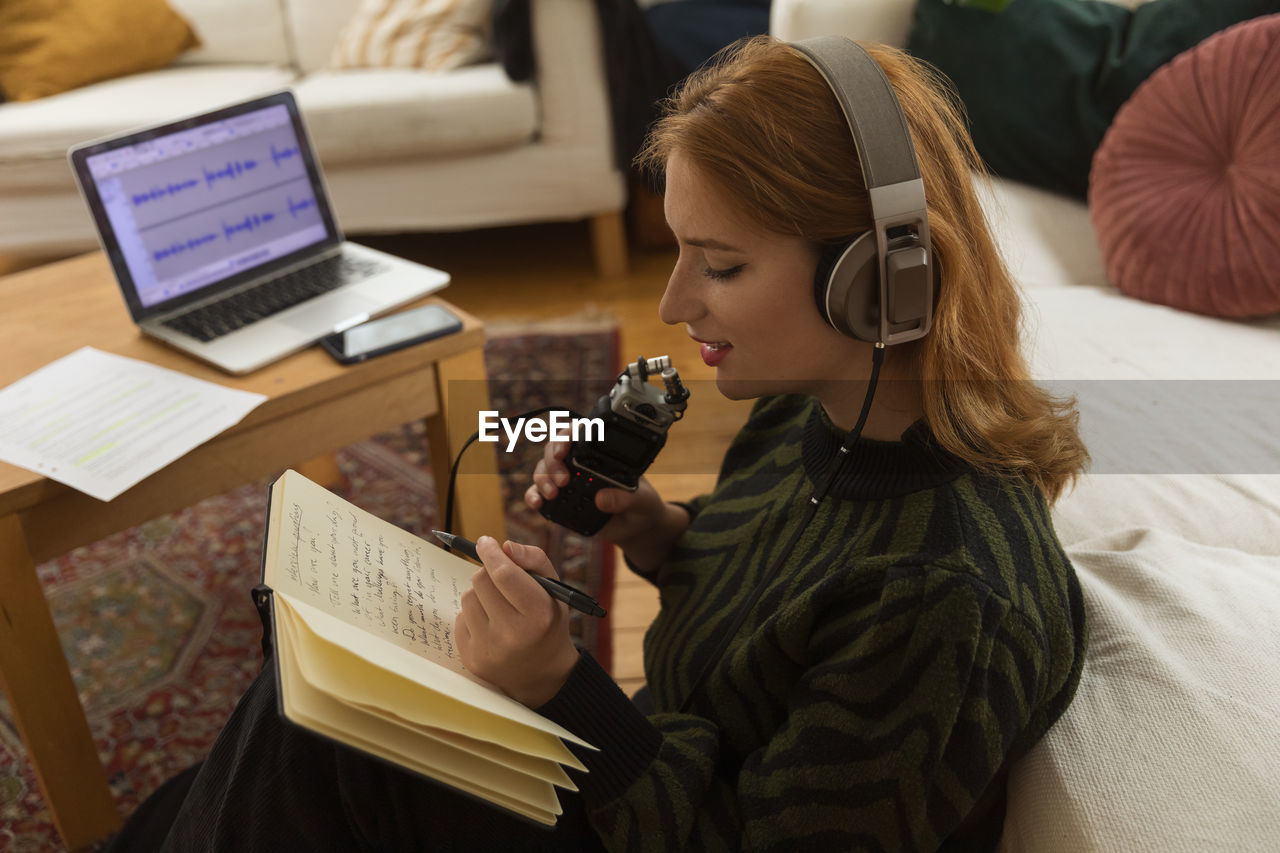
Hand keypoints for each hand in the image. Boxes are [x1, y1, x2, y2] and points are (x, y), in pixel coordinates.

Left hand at [455, 536, 578, 707]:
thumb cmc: (548, 621)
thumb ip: (533, 559)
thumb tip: (504, 547)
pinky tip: (490, 625)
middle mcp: (513, 634)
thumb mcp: (554, 588)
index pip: (503, 574)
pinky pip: (460, 619)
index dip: (490, 553)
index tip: (485, 542)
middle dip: (488, 572)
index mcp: (539, 614)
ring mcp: (489, 650)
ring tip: (498, 606)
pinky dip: (473, 615)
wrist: (542, 673)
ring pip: (467, 598)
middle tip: (499, 578)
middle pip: (481, 581)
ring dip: (480, 594)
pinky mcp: (472, 660)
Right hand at [525, 439, 676, 548]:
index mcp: (599, 455)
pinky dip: (533, 496)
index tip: (563, 451)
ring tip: (553, 494)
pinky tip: (538, 504)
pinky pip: (538, 493)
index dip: (566, 437)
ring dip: (543, 479)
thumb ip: (625, 498)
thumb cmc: (641, 505)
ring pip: (543, 470)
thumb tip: (601, 499)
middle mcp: (580, 464)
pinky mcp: (560, 501)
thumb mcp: (641, 500)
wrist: (637, 527)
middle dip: (553, 462)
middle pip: (554, 451)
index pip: (578, 435)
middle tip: (563, 480)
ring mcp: (568, 481)